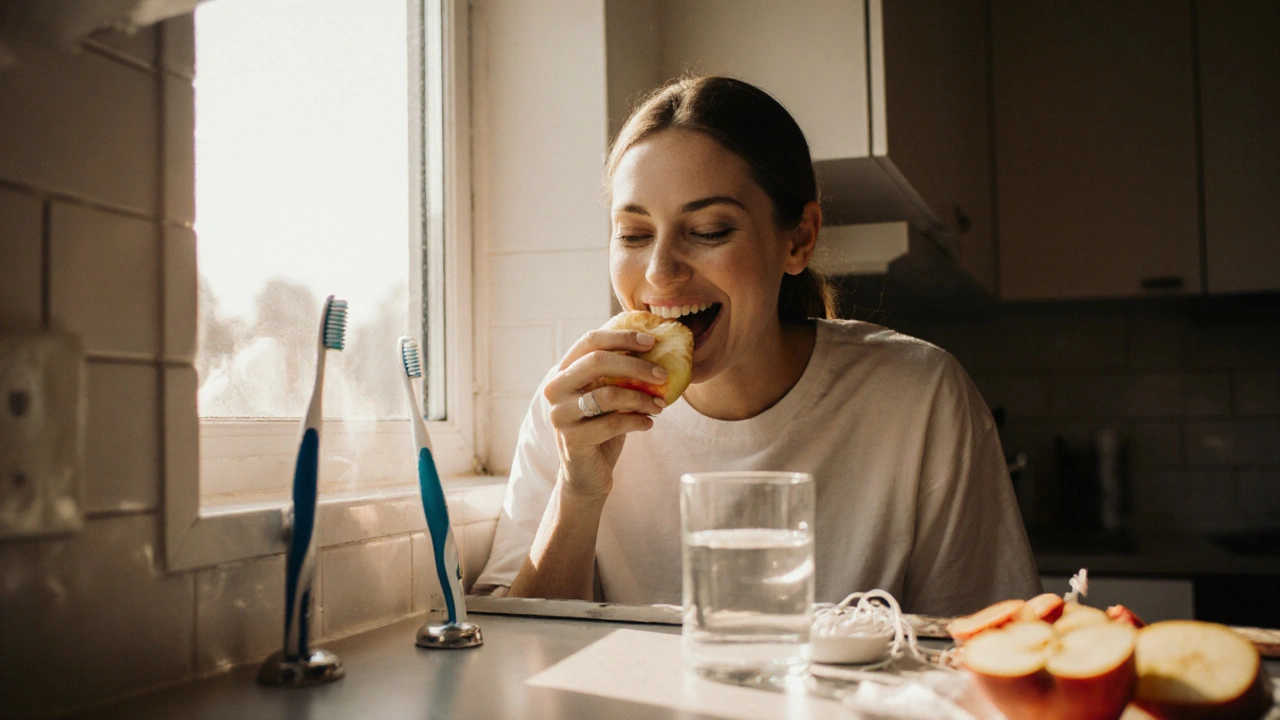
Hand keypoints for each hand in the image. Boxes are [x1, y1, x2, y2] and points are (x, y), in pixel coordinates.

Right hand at [543, 327, 669, 499]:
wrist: (586, 476)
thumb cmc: (601, 429)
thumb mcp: (608, 398)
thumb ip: (619, 376)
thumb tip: (657, 352)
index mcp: (563, 372)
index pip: (589, 341)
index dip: (621, 337)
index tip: (651, 342)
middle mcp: (555, 389)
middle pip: (597, 362)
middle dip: (636, 365)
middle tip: (663, 374)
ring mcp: (560, 415)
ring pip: (609, 394)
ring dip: (641, 398)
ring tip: (659, 405)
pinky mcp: (572, 439)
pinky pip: (613, 423)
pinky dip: (638, 421)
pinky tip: (649, 424)